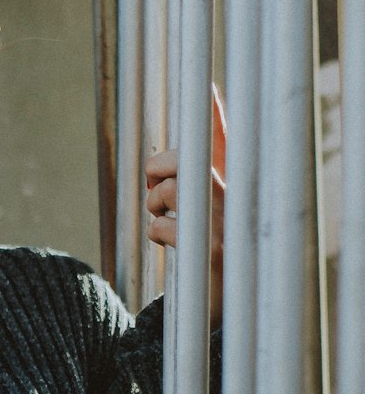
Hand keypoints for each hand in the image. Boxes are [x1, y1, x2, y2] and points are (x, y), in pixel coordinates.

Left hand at [144, 84, 226, 327]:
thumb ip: (189, 185)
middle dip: (159, 171)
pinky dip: (157, 234)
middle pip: (185, 158)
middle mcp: (238, 198)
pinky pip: (164, 226)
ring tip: (163, 221)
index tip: (208, 85)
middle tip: (156, 194)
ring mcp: (227, 223)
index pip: (224, 141)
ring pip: (172, 189)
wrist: (230, 307)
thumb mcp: (204, 216)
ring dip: (156, 206)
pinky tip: (172, 247)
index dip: (215, 115)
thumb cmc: (210, 254)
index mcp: (236, 184)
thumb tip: (162, 159)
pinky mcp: (212, 250)